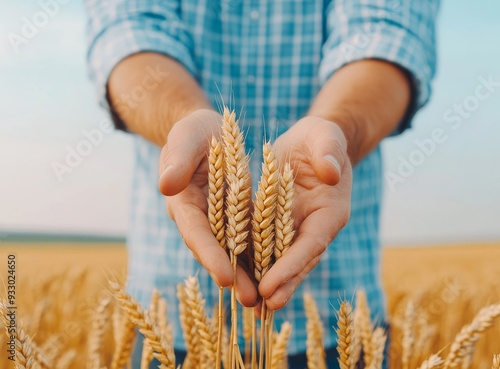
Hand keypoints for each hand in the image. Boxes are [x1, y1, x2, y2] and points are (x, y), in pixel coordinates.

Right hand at [158, 109, 257, 305]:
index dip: (210, 255)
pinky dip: (258, 259)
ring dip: (246, 276)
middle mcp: (199, 219)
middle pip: (214, 251)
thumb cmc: (195, 131)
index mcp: (183, 202)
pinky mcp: (234, 220)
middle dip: (231, 275)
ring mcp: (217, 222)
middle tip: (250, 300)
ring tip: (264, 300)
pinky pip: (247, 241)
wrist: (209, 133)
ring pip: (232, 252)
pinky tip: (275, 275)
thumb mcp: (187, 136)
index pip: (196, 232)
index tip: (225, 277)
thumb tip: (166, 186)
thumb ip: (178, 158)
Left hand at [259, 116, 352, 309]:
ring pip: (283, 260)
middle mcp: (316, 227)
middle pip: (298, 260)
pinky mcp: (281, 226)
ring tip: (253, 306)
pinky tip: (244, 281)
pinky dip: (259, 265)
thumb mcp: (324, 136)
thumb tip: (330, 172)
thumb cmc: (320, 137)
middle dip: (281, 283)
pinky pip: (269, 248)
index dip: (292, 265)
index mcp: (330, 211)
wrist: (310, 143)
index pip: (311, 243)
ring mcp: (299, 229)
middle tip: (263, 306)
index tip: (271, 285)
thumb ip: (328, 152)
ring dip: (270, 282)